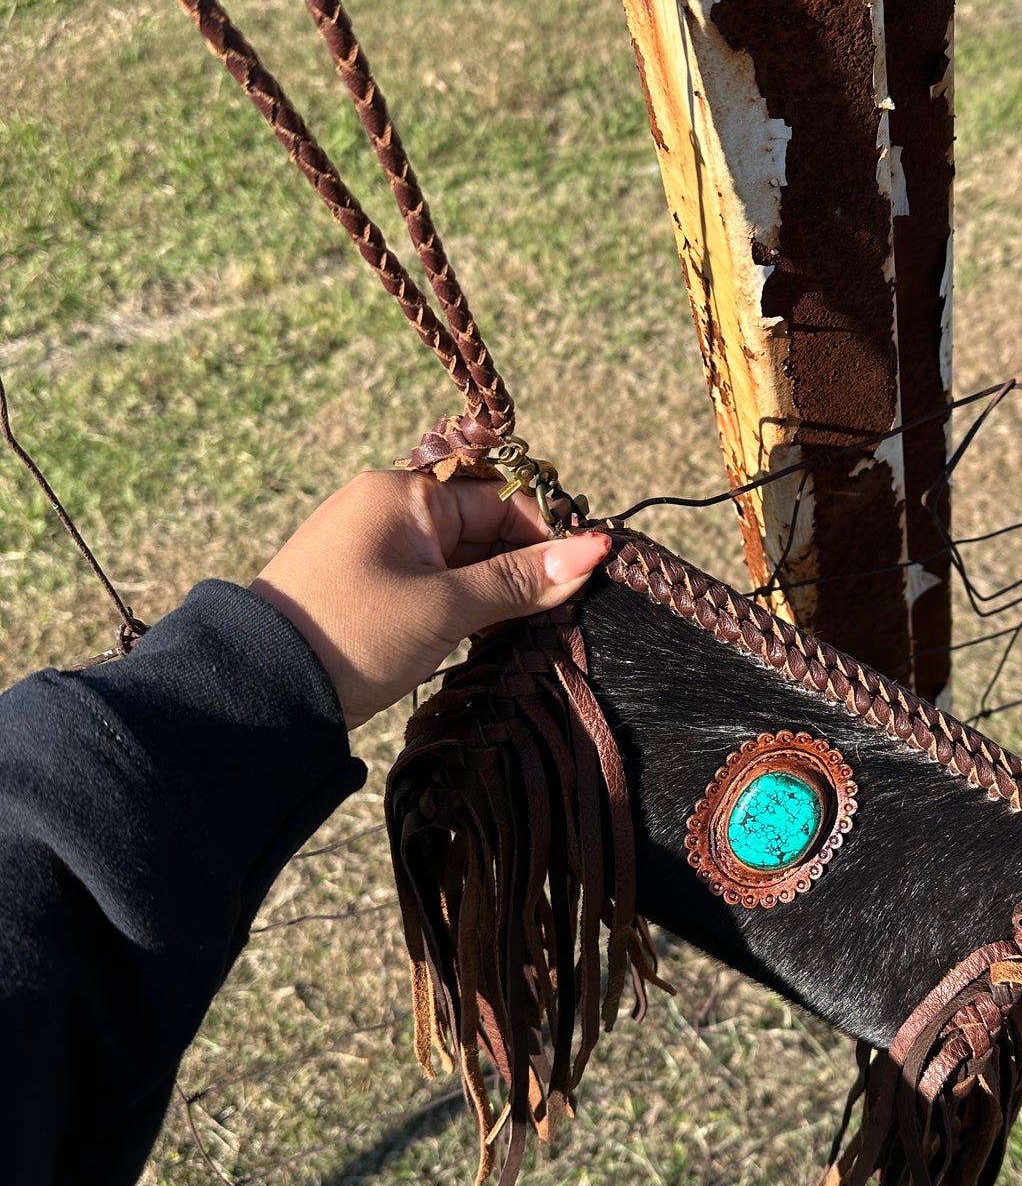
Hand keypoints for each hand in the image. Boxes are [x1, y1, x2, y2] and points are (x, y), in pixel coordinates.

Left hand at [250, 470, 609, 729]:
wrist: (261, 692)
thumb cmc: (355, 636)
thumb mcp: (446, 607)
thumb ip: (521, 580)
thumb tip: (596, 551)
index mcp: (403, 493)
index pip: (500, 500)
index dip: (545, 539)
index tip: (584, 581)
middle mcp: (387, 507)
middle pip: (483, 528)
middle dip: (522, 570)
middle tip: (562, 616)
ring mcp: (374, 548)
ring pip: (460, 560)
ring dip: (495, 594)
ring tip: (526, 633)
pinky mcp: (366, 586)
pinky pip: (433, 582)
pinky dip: (462, 606)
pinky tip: (484, 638)